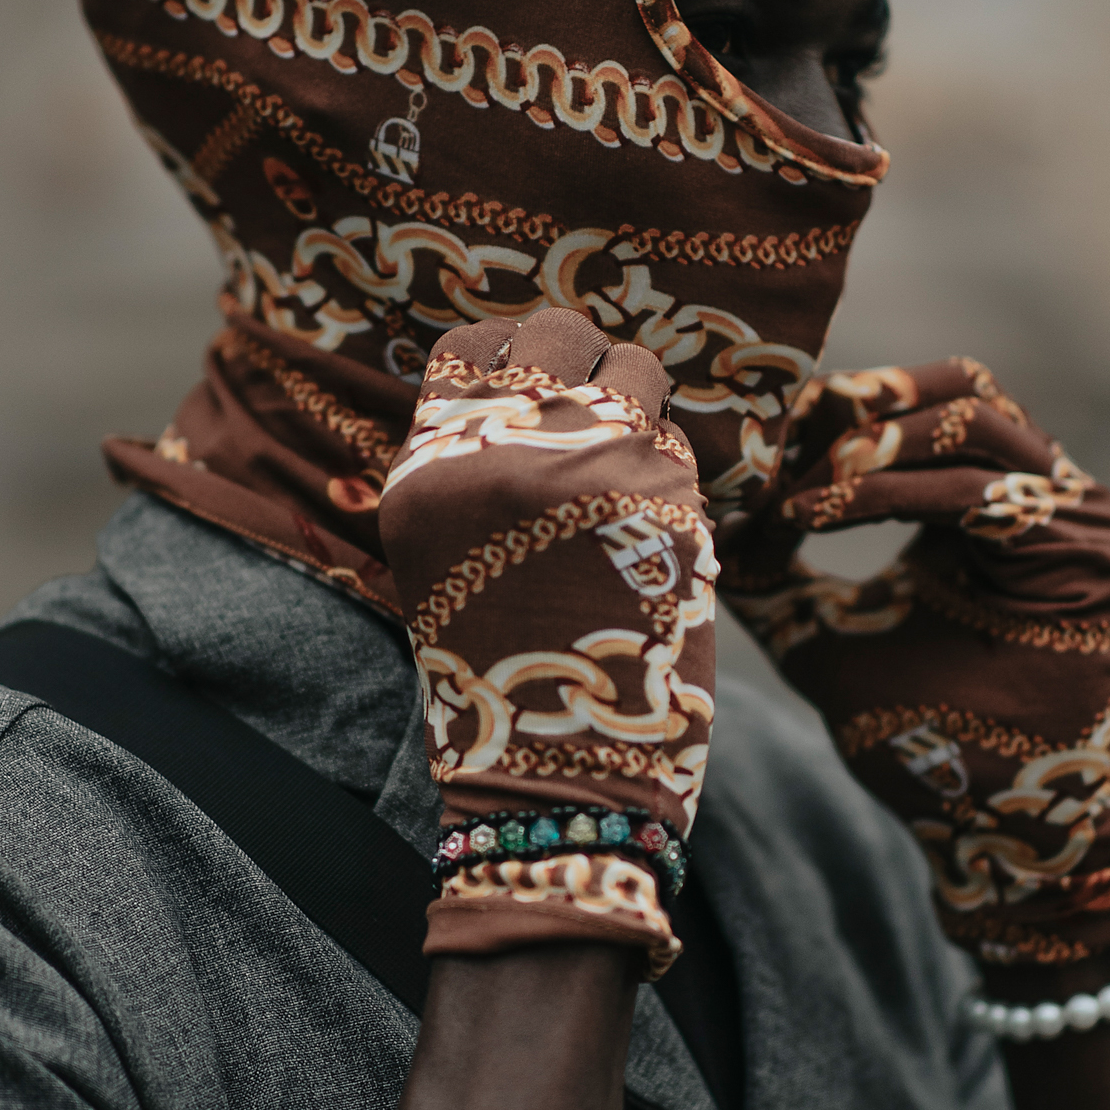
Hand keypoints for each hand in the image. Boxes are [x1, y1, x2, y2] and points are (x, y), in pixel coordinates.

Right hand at [379, 308, 715, 976]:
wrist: (550, 779)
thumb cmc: (493, 679)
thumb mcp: (442, 562)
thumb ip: (472, 467)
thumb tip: (533, 383)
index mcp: (431, 470)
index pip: (474, 345)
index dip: (513, 355)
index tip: (534, 389)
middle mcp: (505, 453)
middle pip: (560, 330)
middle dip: (583, 362)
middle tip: (591, 419)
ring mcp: (591, 471)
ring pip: (636, 370)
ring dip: (638, 408)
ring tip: (621, 478)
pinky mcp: (668, 503)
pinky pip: (678, 443)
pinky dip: (670, 472)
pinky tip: (647, 531)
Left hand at [719, 355, 1109, 965]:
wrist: (991, 826)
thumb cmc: (917, 739)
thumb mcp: (821, 639)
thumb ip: (774, 578)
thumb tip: (691, 527)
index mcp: (992, 503)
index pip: (923, 407)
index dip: (834, 410)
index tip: (744, 438)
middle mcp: (1046, 495)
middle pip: (959, 388)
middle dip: (855, 409)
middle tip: (767, 441)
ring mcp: (1079, 517)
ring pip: (973, 423)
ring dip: (865, 449)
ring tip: (785, 489)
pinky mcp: (1095, 555)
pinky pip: (985, 495)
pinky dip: (890, 496)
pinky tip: (813, 515)